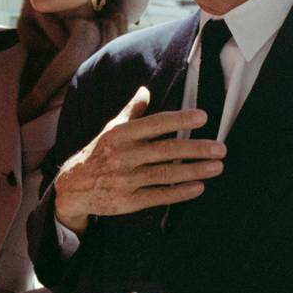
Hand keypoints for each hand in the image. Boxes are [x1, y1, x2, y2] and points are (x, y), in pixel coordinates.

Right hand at [54, 87, 226, 233]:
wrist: (72, 187)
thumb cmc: (98, 153)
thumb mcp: (110, 130)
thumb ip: (131, 112)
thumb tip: (145, 90)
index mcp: (120, 135)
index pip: (154, 124)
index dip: (179, 120)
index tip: (203, 117)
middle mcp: (123, 156)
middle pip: (165, 151)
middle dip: (195, 149)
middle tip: (220, 148)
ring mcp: (125, 180)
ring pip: (165, 174)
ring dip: (194, 171)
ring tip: (217, 167)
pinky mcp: (127, 202)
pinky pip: (158, 196)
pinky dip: (179, 193)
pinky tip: (199, 187)